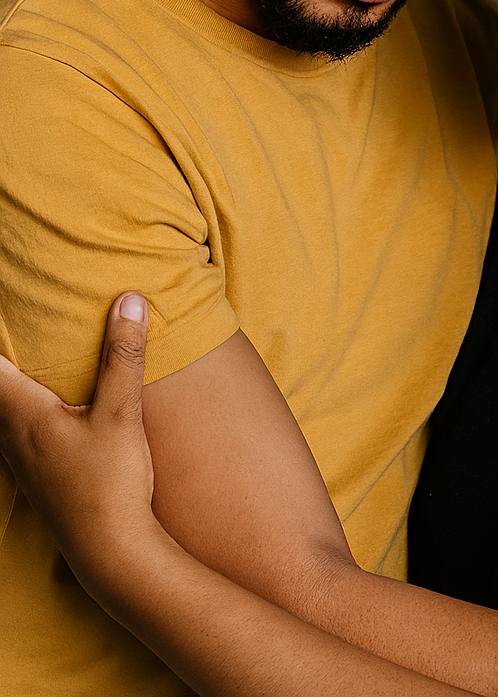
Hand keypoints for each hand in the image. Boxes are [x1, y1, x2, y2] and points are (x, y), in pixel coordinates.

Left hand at [0, 293, 161, 597]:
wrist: (110, 553)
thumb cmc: (110, 483)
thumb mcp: (122, 412)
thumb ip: (123, 355)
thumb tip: (129, 300)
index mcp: (24, 414)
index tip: (5, 313)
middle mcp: (12, 437)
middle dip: (0, 365)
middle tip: (11, 336)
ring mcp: (21, 462)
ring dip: (5, 391)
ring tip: (19, 368)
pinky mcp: (35, 478)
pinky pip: (11, 434)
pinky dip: (16, 412)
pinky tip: (42, 413)